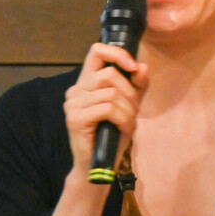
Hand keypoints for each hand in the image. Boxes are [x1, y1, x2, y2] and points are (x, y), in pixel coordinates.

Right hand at [63, 41, 148, 172]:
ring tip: (127, 122)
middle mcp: (75, 90)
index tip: (133, 67)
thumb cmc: (113, 134)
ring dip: (128, 109)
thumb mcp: (130, 106)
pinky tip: (122, 128)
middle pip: (109, 74)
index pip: (96, 51)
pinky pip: (108, 108)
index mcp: (86, 83)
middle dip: (129, 92)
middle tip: (132, 109)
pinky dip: (123, 118)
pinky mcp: (75, 119)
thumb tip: (142, 67)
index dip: (117, 53)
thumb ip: (136, 86)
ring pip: (111, 93)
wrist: (100, 164)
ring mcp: (72, 104)